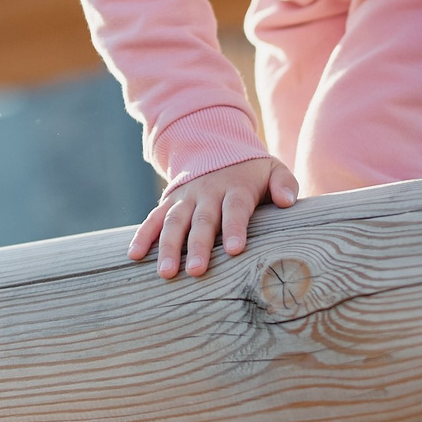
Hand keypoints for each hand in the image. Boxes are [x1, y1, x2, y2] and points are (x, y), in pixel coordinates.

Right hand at [128, 157, 298, 278]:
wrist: (218, 149)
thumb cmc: (253, 172)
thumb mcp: (274, 170)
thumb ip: (284, 184)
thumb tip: (287, 202)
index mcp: (235, 187)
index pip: (234, 209)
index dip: (234, 228)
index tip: (234, 250)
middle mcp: (207, 193)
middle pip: (202, 221)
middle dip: (198, 246)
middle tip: (196, 272)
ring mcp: (186, 198)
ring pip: (175, 223)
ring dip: (169, 247)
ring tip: (166, 273)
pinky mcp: (170, 203)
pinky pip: (154, 219)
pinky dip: (143, 235)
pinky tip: (134, 255)